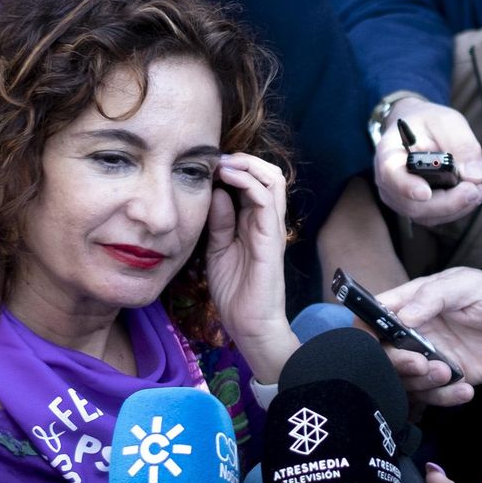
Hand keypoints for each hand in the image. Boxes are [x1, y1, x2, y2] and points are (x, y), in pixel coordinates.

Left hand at [206, 152, 297, 382]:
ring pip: (273, 180)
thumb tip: (215, 191)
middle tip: (217, 159)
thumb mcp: (218, 248)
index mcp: (254, 222)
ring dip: (247, 165)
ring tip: (223, 164)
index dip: (235, 167)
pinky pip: (267, 201)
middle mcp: (267, 221)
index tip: (208, 164)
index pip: (254, 182)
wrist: (248, 323)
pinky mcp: (271, 238)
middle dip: (243, 159)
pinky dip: (248, 183)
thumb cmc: (234, 290)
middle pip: (268, 174)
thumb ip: (219, 221)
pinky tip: (227, 180)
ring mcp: (272, 228)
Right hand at [374, 98, 481, 226]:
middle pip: (411, 204)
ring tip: (479, 192)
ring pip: (424, 215)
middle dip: (447, 202)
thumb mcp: (447, 121)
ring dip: (455, 209)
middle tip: (475, 190)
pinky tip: (472, 195)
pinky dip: (455, 210)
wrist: (416, 128)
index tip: (425, 193)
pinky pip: (433, 217)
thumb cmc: (428, 123)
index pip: (390, 174)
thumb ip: (462, 144)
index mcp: (389, 153)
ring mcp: (399, 197)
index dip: (405, 186)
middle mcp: (388, 181)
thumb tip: (475, 177)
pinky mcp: (413, 206)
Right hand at [377, 269, 481, 406]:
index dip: (363, 333)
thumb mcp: (465, 286)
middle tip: (422, 363)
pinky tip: (466, 390)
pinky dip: (445, 397)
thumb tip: (401, 317)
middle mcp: (413, 333)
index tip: (370, 345)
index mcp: (410, 304)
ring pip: (405, 380)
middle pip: (382, 355)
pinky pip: (434, 395)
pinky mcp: (447, 378)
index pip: (370, 317)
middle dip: (397, 364)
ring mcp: (429, 357)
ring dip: (423, 383)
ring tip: (449, 374)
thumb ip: (432, 297)